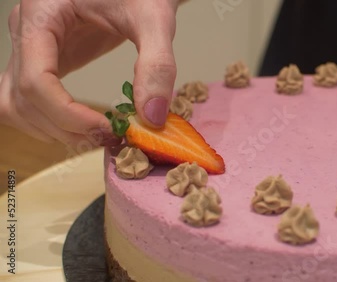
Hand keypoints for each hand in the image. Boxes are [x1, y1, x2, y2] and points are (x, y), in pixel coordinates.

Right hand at [0, 0, 178, 146]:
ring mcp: (31, 48)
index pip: (35, 80)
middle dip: (65, 127)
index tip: (108, 128)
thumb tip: (151, 117)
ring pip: (16, 106)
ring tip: (98, 136)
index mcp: (43, 14)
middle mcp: (26, 31)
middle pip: (23, 98)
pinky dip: (50, 122)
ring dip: (53, 130)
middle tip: (110, 137)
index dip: (68, 114)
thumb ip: (157, 65)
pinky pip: (29, 100)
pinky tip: (83, 127)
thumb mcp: (154, 19)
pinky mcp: (45, 60)